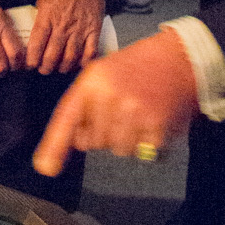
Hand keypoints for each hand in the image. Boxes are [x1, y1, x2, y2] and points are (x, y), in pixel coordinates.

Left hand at [26, 0, 103, 74]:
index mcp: (47, 18)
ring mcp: (79, 30)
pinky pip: (90, 53)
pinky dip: (84, 63)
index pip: (36, 46)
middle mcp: (62, 26)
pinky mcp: (94, 30)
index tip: (31, 65)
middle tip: (44, 69)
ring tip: (59, 68)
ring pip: (70, 58)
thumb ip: (40, 19)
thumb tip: (34, 37)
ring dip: (63, 68)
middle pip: (52, 57)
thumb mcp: (43, 0)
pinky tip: (79, 65)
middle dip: (46, 68)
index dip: (32, 60)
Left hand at [32, 29, 197, 177]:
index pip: (67, 117)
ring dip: (127, 140)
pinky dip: (148, 144)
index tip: (46, 167)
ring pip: (118, 150)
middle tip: (122, 110)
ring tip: (138, 114)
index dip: (55, 145)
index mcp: (92, 81)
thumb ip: (83, 105)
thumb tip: (75, 142)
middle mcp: (110, 96)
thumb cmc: (136, 67)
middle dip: (105, 133)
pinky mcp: (157, 124)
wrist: (178, 57)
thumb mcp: (102, 75)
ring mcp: (134, 111)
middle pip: (94, 142)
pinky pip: (143, 152)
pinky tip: (153, 121)